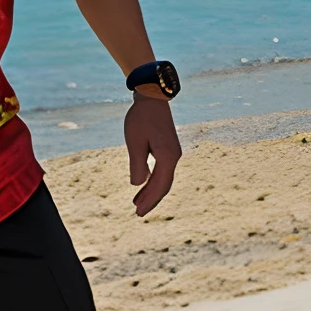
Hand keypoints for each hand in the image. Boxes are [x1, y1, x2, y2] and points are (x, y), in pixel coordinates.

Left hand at [124, 94, 181, 216]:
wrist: (152, 97)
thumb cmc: (141, 118)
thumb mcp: (135, 142)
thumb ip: (137, 165)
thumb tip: (138, 184)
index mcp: (168, 157)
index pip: (160, 185)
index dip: (149, 200)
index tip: (138, 212)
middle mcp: (174, 157)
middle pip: (164, 185)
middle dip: (151, 200)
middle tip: (138, 213)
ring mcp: (173, 153)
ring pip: (164, 179)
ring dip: (152, 192)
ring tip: (138, 203)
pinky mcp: (168, 148)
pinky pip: (162, 170)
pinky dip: (153, 181)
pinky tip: (144, 185)